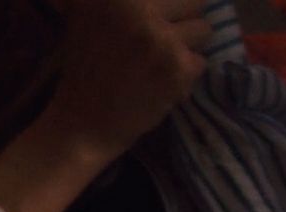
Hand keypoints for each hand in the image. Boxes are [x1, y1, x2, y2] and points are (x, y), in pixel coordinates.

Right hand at [43, 0, 209, 158]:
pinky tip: (160, 85)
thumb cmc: (85, 71)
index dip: (170, 9)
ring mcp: (162, 40)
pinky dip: (184, 76)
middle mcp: (142, 10)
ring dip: (186, 48)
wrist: (83, 124)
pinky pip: (200, 62)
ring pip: (203, 31)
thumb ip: (114, 2)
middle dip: (182, 23)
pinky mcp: (178, 69)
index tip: (157, 25)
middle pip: (195, 2)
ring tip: (161, 64)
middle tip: (161, 44)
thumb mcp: (88, 21)